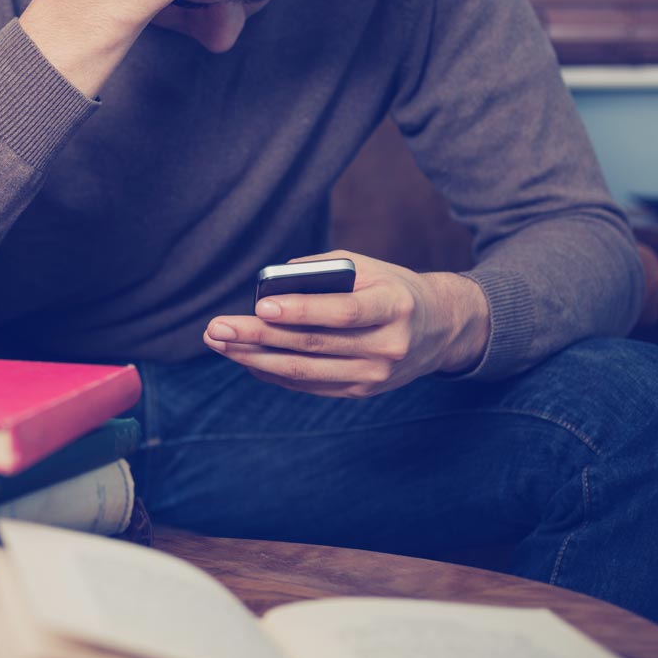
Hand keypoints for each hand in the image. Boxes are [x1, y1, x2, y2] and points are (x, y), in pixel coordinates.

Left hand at [202, 251, 491, 397]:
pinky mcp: (361, 391)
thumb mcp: (370, 267)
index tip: (261, 306)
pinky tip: (245, 359)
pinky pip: (309, 385)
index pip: (343, 312)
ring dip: (255, 359)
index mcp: (393, 307)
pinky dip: (273, 373)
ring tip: (220, 344)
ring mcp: (374, 375)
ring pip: (304, 371)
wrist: (440, 328)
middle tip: (217, 328)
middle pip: (313, 345)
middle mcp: (387, 346)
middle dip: (258, 337)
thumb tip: (273, 282)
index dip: (302, 310)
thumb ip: (325, 269)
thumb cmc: (393, 288)